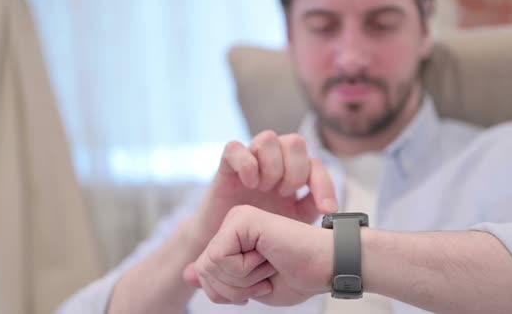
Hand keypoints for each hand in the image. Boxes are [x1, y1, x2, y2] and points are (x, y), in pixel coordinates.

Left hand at [185, 205, 332, 305]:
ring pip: (209, 265)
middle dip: (233, 288)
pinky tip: (267, 256)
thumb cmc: (298, 276)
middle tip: (265, 274)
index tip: (259, 283)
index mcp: (233, 237)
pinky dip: (244, 269)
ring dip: (242, 280)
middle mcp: (232, 223)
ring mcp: (237, 218)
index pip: (204, 273)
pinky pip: (220, 257)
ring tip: (269, 263)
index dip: (228, 293)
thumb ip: (217, 281)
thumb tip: (184, 274)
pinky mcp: (242, 218)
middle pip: (203, 270)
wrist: (327, 266)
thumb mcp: (248, 287)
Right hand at [193, 131, 337, 247]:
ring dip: (271, 166)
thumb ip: (312, 208)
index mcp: (293, 174)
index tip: (326, 210)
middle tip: (284, 195)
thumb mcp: (293, 223)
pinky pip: (235, 147)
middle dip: (295, 171)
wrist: (228, 248)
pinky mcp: (226, 165)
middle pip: (295, 142)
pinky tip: (249, 184)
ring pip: (268, 138)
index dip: (325, 185)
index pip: (316, 164)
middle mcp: (274, 162)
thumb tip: (331, 204)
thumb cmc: (261, 234)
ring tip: (265, 190)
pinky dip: (246, 164)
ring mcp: (250, 160)